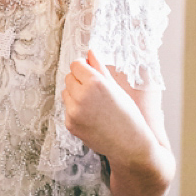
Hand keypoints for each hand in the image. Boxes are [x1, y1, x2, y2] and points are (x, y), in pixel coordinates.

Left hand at [62, 49, 152, 164]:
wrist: (129, 144)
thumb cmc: (127, 114)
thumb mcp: (116, 87)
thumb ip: (100, 68)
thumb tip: (89, 52)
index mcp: (95, 83)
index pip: (76, 64)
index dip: (84, 67)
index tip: (92, 74)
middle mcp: (81, 96)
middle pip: (69, 77)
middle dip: (79, 80)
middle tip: (96, 91)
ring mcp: (73, 111)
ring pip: (66, 92)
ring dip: (75, 94)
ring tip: (94, 104)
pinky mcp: (70, 124)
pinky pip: (67, 108)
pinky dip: (75, 110)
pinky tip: (91, 116)